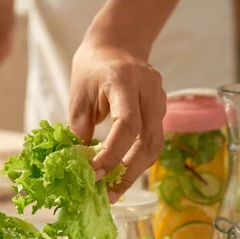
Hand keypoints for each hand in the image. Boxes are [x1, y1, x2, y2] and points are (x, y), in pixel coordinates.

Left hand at [69, 44, 165, 202]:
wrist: (116, 44)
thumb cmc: (91, 68)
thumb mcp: (78, 96)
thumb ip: (79, 129)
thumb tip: (79, 166)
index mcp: (124, 80)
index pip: (127, 124)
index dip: (113, 154)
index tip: (94, 174)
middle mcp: (149, 88)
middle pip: (148, 140)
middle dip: (128, 171)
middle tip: (107, 194)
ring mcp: (160, 97)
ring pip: (155, 143)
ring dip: (135, 170)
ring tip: (114, 191)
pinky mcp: (162, 106)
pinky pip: (153, 138)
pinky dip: (138, 158)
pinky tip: (122, 173)